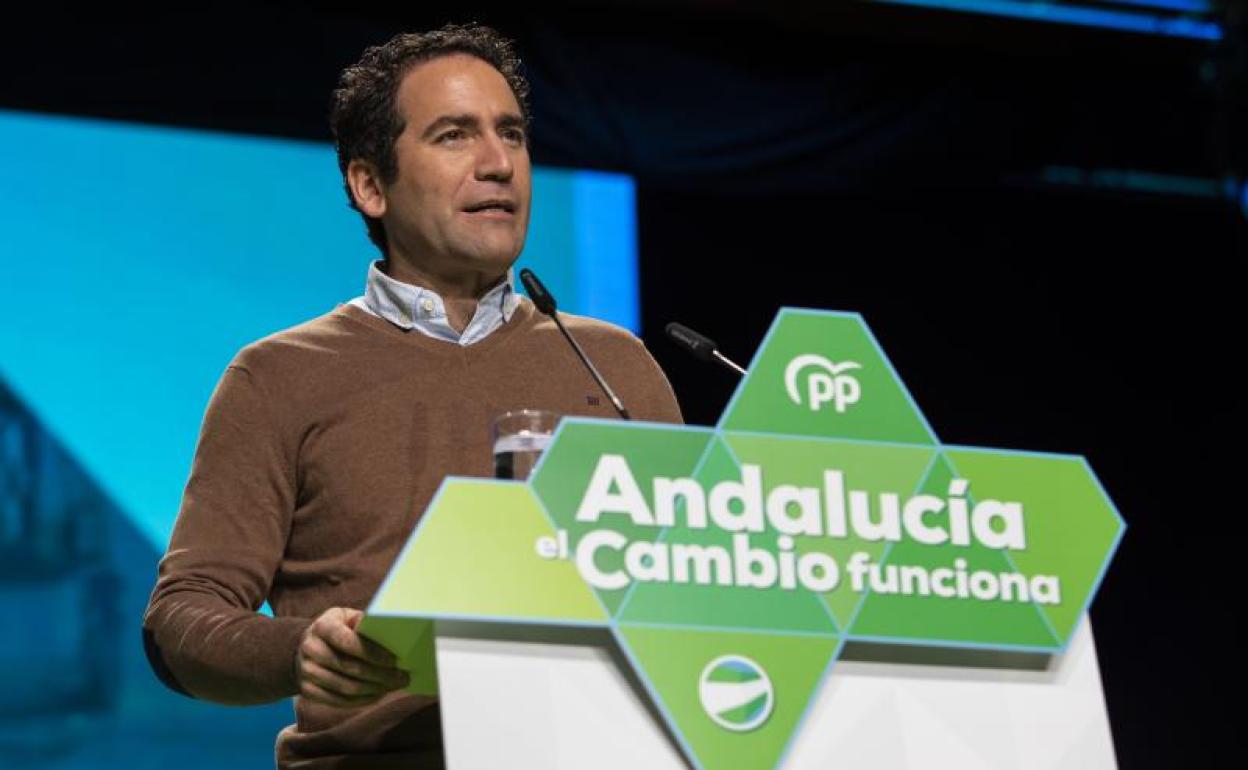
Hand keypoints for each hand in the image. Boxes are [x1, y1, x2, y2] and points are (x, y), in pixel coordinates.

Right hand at [295, 607, 409, 707]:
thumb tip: (389, 633)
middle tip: (403, 677)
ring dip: (374, 690)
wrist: (306, 646)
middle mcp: (310, 649)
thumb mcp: (348, 617)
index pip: (347, 642)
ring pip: (346, 687)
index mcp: (322, 627)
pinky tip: (379, 694)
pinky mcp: (307, 690)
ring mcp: (306, 672)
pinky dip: (362, 700)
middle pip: (349, 667)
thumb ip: (364, 623)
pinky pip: (339, 701)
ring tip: (394, 686)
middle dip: (380, 675)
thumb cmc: (338, 628)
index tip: (394, 660)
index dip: (372, 653)